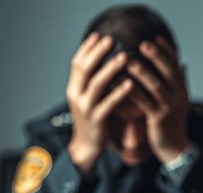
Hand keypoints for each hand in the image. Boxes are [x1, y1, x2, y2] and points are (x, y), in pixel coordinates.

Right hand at [66, 33, 133, 174]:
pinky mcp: (97, 120)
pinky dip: (119, 92)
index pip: (77, 63)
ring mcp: (86, 108)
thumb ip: (89, 82)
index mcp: (72, 88)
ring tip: (124, 57)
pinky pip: (109, 104)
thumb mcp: (85, 98)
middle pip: (85, 69)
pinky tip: (130, 83)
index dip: (87, 48)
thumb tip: (99, 60)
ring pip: (97, 84)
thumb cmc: (90, 120)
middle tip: (111, 40)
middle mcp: (76, 96)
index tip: (99, 34)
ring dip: (110, 69)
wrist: (86, 147)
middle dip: (98, 53)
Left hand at [126, 37, 190, 163]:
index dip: (166, 50)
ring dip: (141, 72)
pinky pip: (143, 103)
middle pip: (167, 71)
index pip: (175, 64)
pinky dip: (133, 93)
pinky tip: (122, 85)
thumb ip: (181, 82)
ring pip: (155, 85)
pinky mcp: (157, 119)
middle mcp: (177, 96)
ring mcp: (168, 107)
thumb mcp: (181, 101)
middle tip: (143, 43)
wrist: (174, 148)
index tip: (156, 37)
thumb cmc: (173, 124)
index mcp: (181, 89)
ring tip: (129, 61)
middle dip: (156, 56)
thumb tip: (183, 63)